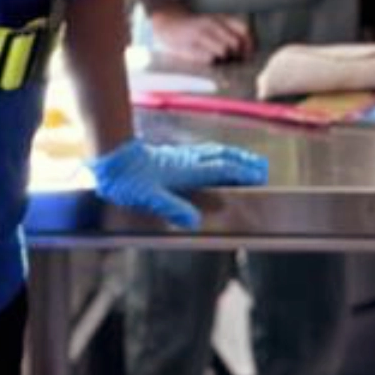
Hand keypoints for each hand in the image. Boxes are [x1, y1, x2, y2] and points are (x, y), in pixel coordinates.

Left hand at [90, 139, 267, 228]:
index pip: (223, 169)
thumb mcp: (149, 198)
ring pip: (214, 152)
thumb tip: (195, 222)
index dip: (242, 172)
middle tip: (261, 167)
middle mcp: (189, 160)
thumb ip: (173, 208)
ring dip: (233, 155)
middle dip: (244, 161)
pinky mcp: (173, 155)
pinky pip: (204, 152)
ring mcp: (182, 155)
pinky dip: (218, 154)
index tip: (259, 176)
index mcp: (188, 171)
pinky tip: (214, 158)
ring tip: (245, 160)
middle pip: (223, 156)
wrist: (113, 158)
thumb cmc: (129, 179)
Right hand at [149, 5, 251, 63]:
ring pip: (224, 52)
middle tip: (230, 56)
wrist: (170, 24)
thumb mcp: (215, 22)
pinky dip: (210, 61)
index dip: (250, 44)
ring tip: (215, 55)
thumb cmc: (197, 26)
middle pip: (235, 44)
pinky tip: (203, 56)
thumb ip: (233, 31)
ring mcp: (200, 35)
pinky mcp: (191, 47)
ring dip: (223, 58)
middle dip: (236, 54)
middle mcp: (211, 24)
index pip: (243, 29)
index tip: (249, 53)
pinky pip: (209, 59)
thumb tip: (249, 49)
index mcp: (220, 18)